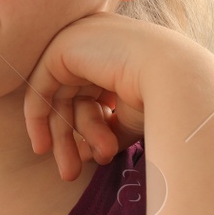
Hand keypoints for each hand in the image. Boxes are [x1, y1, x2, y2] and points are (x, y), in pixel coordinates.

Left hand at [22, 12, 187, 181]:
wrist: (175, 79)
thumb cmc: (163, 100)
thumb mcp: (131, 118)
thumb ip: (107, 129)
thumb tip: (84, 153)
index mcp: (119, 52)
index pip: (93, 94)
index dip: (89, 130)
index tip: (89, 161)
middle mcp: (98, 42)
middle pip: (74, 98)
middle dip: (72, 140)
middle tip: (70, 175)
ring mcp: (80, 39)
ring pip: (59, 98)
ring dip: (65, 138)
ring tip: (72, 171)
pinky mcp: (62, 46)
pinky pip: (40, 87)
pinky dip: (37, 118)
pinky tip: (43, 147)